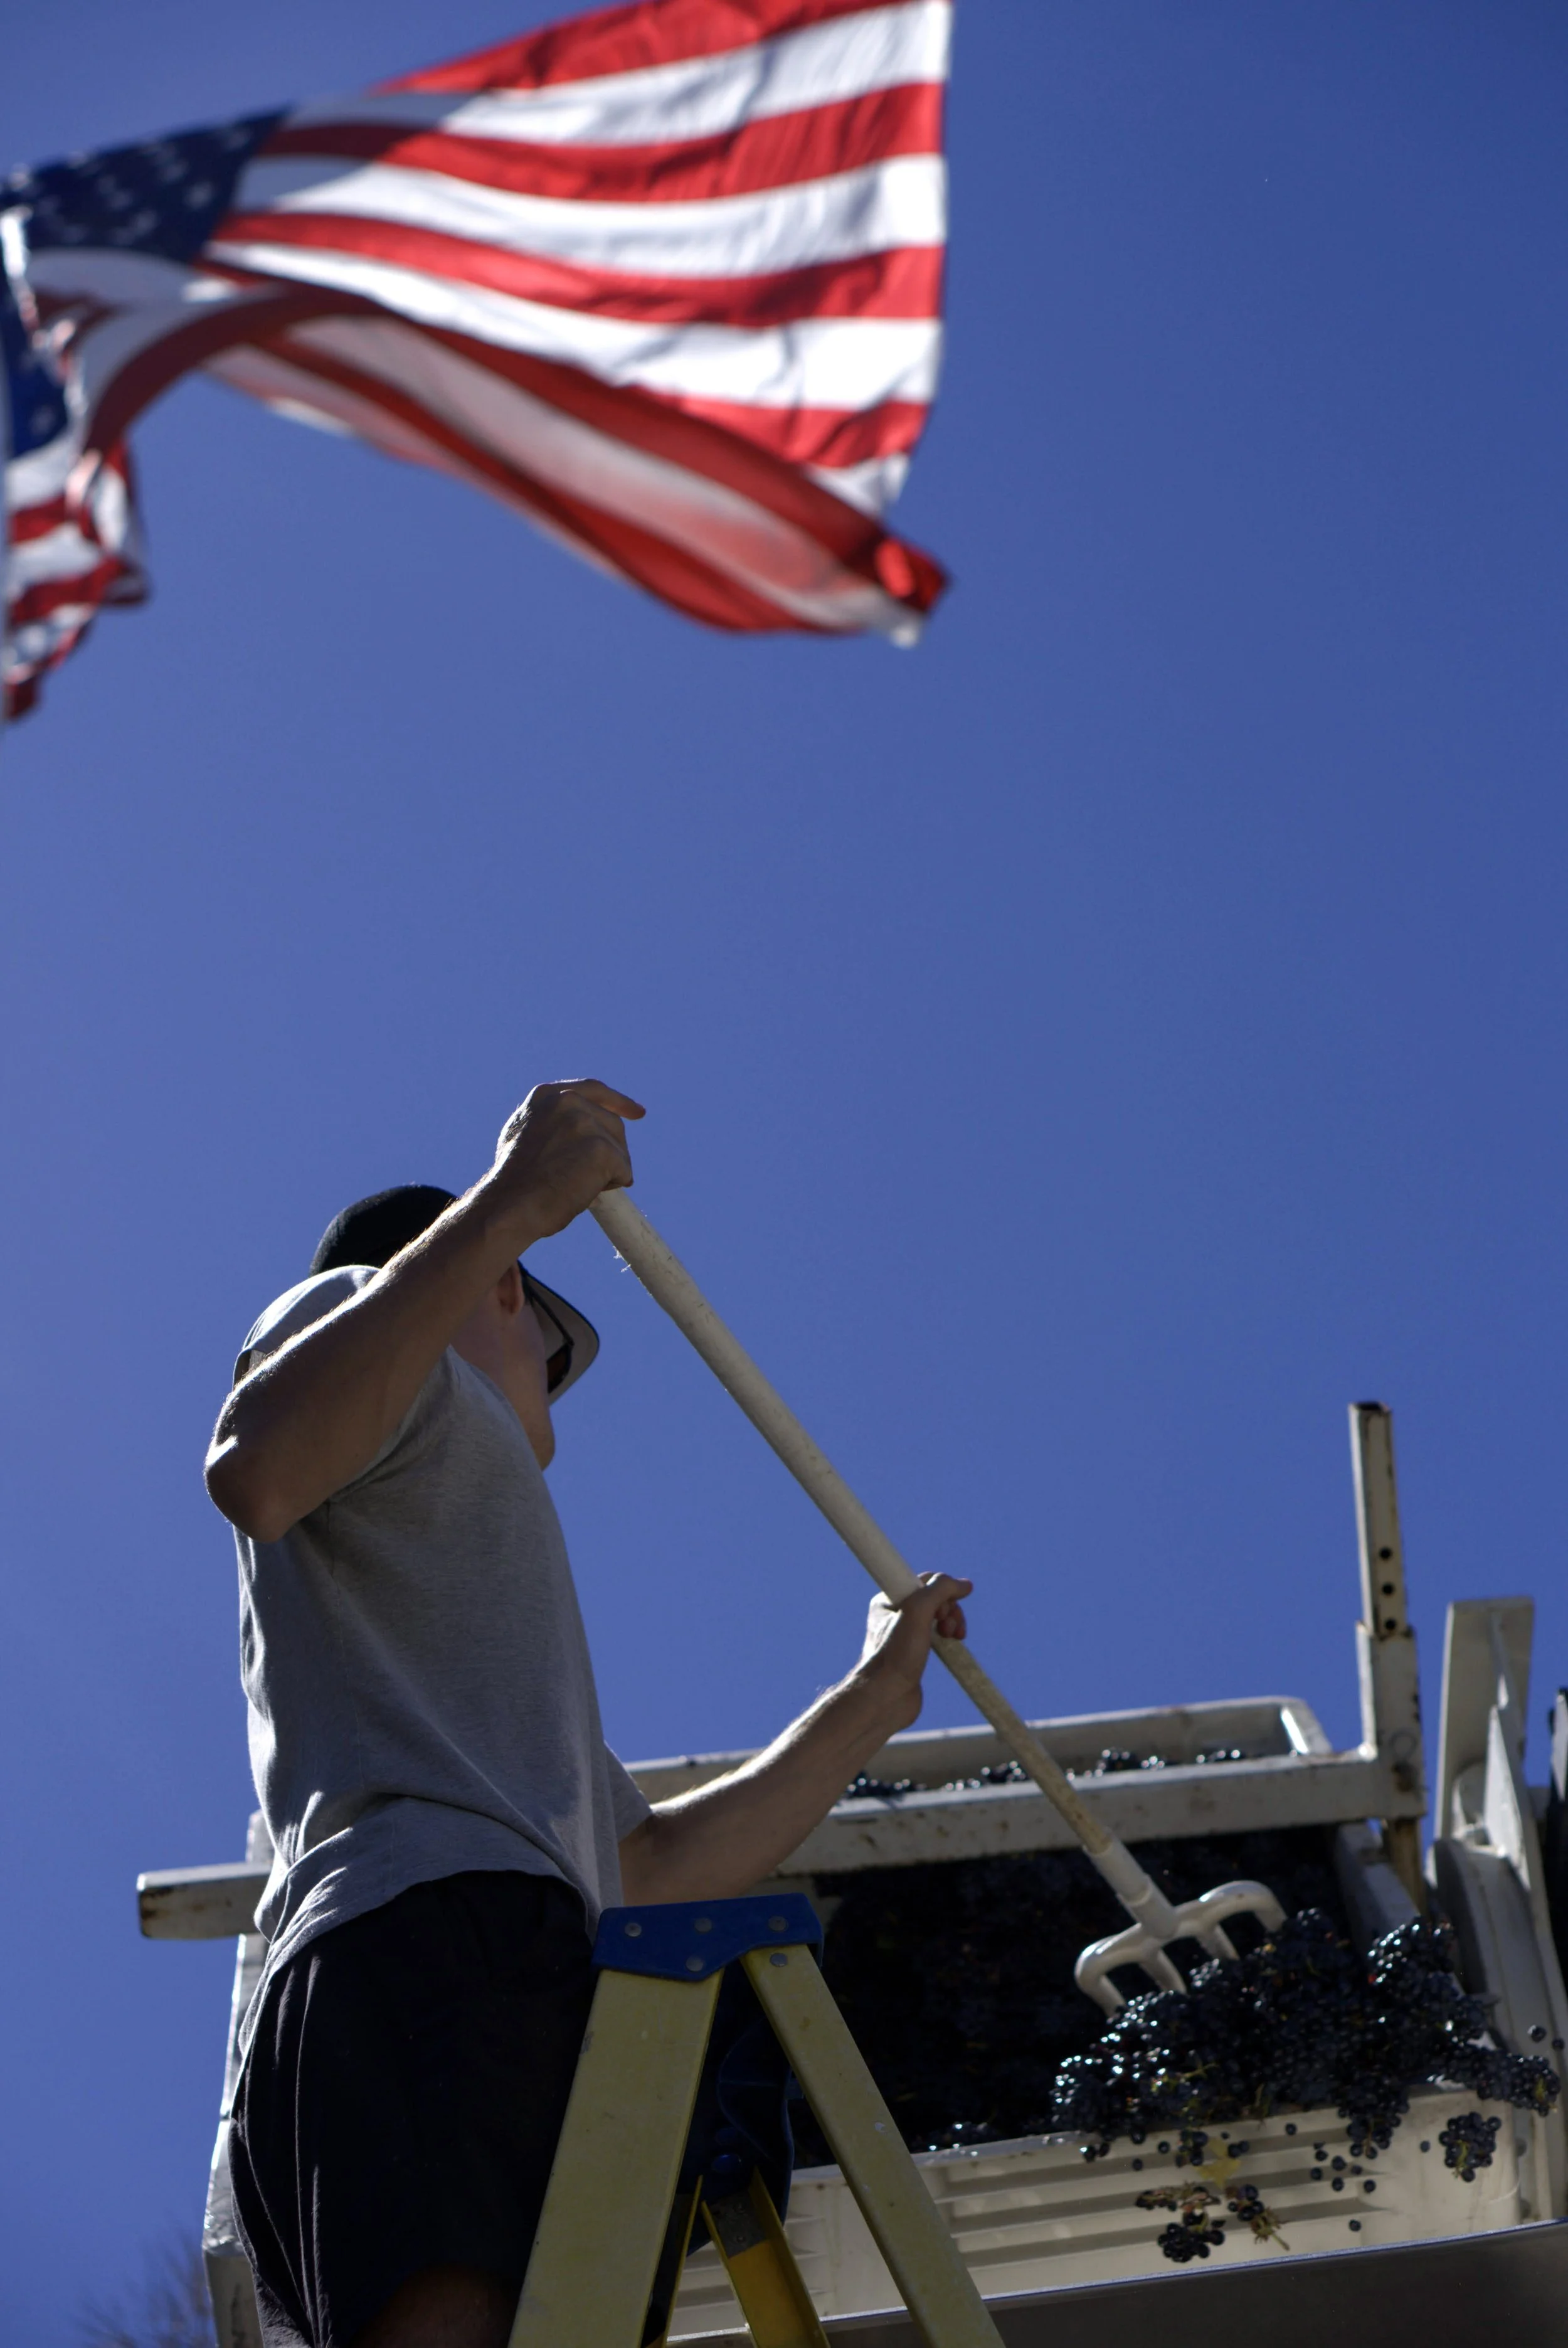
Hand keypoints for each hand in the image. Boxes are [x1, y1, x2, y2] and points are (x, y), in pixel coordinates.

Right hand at [488, 1079, 645, 1240]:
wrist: (508, 1207)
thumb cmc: (513, 1183)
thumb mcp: (522, 1134)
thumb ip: (550, 1121)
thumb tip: (577, 1127)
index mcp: (547, 1096)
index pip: (594, 1090)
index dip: (619, 1101)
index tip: (638, 1113)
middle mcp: (567, 1101)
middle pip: (612, 1123)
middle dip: (612, 1150)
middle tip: (595, 1176)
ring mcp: (585, 1123)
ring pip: (619, 1148)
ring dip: (609, 1171)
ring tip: (577, 1186)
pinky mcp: (601, 1148)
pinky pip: (624, 1169)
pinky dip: (614, 1184)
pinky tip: (586, 1192)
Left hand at [855, 1573, 971, 1711]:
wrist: (886, 1697)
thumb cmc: (895, 1655)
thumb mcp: (917, 1611)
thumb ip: (940, 1590)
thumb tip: (964, 1584)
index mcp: (889, 1599)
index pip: (924, 1581)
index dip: (940, 1590)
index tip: (943, 1608)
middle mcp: (896, 1615)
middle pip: (935, 1598)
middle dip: (950, 1608)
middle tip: (947, 1625)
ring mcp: (907, 1635)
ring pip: (939, 1617)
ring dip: (952, 1622)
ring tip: (953, 1636)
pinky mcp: (916, 1653)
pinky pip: (938, 1637)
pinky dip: (949, 1638)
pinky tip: (953, 1644)